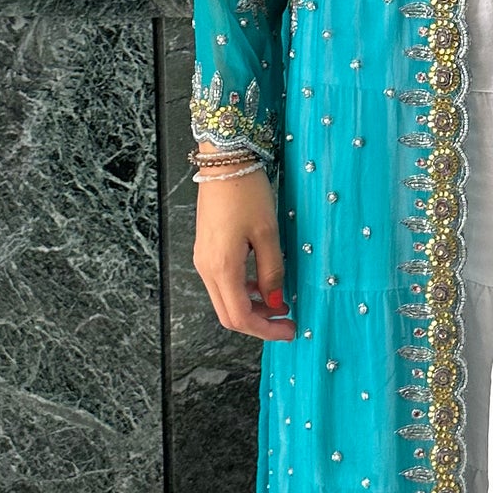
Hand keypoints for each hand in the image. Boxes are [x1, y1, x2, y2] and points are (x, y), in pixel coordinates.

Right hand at [192, 167, 295, 338]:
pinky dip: (243, 291)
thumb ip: (273, 272)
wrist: (224, 163)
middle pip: (229, 315)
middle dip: (259, 324)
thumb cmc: (247, 194)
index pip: (240, 317)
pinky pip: (222, 283)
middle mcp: (206, 269)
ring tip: (280, 303)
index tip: (290, 330)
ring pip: (225, 300)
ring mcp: (203, 260)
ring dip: (252, 308)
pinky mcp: (206, 251)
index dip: (266, 330)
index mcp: (222, 268)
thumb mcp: (268, 234)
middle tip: (288, 322)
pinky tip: (264, 284)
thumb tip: (277, 302)